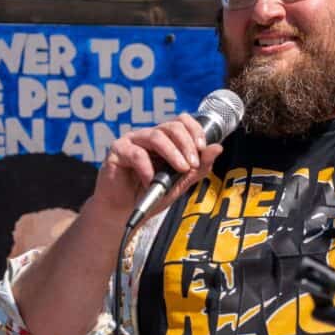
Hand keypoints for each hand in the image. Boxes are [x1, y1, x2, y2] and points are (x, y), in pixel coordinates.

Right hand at [94, 114, 223, 221]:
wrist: (126, 212)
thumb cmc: (152, 194)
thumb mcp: (180, 182)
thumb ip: (199, 167)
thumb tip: (218, 148)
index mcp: (165, 139)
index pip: (182, 121)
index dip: (195, 130)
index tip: (202, 148)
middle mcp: (148, 136)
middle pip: (171, 126)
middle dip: (186, 144)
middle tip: (192, 164)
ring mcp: (132, 141)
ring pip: (155, 137)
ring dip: (172, 153)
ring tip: (180, 169)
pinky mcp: (117, 151)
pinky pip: (135, 154)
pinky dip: (147, 168)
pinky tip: (151, 181)